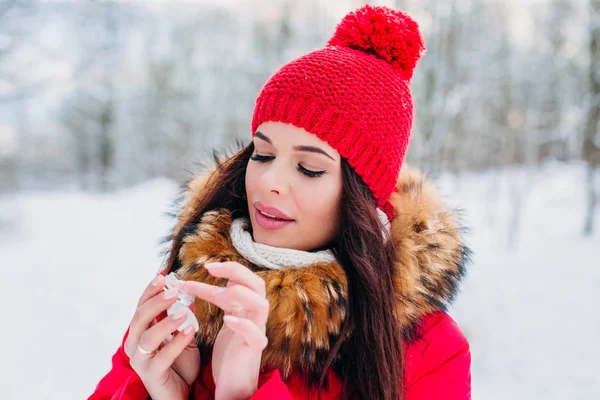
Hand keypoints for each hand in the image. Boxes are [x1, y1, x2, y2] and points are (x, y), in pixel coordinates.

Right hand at [124, 274, 200, 399]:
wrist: (181, 394)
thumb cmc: (180, 364)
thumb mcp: (183, 334)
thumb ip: (183, 315)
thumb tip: (188, 290)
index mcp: (142, 331)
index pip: (142, 306)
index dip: (150, 290)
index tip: (163, 276)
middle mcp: (136, 344)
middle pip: (140, 317)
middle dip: (156, 302)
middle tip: (174, 291)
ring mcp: (141, 360)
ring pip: (148, 336)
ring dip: (166, 321)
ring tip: (184, 312)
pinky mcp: (151, 374)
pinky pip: (162, 356)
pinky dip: (176, 342)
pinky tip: (190, 330)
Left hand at [184, 262, 268, 399]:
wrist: (234, 384)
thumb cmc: (231, 353)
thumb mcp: (228, 321)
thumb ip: (227, 302)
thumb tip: (221, 280)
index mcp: (248, 308)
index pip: (243, 280)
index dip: (227, 270)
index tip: (205, 266)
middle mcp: (255, 316)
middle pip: (257, 284)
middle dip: (235, 272)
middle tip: (210, 268)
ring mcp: (257, 332)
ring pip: (261, 304)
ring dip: (239, 294)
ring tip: (218, 296)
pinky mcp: (254, 350)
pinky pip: (256, 334)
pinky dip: (243, 324)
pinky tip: (228, 320)